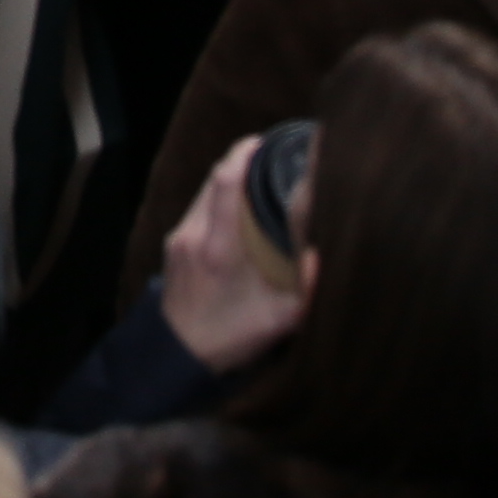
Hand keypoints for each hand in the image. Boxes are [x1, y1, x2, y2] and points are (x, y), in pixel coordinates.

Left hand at [153, 139, 311, 372]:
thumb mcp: (278, 322)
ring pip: (203, 190)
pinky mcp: (173, 244)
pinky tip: (238, 205)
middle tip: (271, 154)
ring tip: (259, 175)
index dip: (244, 154)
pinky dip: (218, 197)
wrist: (176, 356)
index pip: (224, 182)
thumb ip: (305, 291)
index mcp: (218, 247)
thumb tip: (324, 256)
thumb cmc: (229, 338)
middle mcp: (194, 234)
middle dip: (241, 160)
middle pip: (213, 177)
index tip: (266, 141)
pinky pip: (197, 207)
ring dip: (228, 178)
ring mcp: (179, 237)